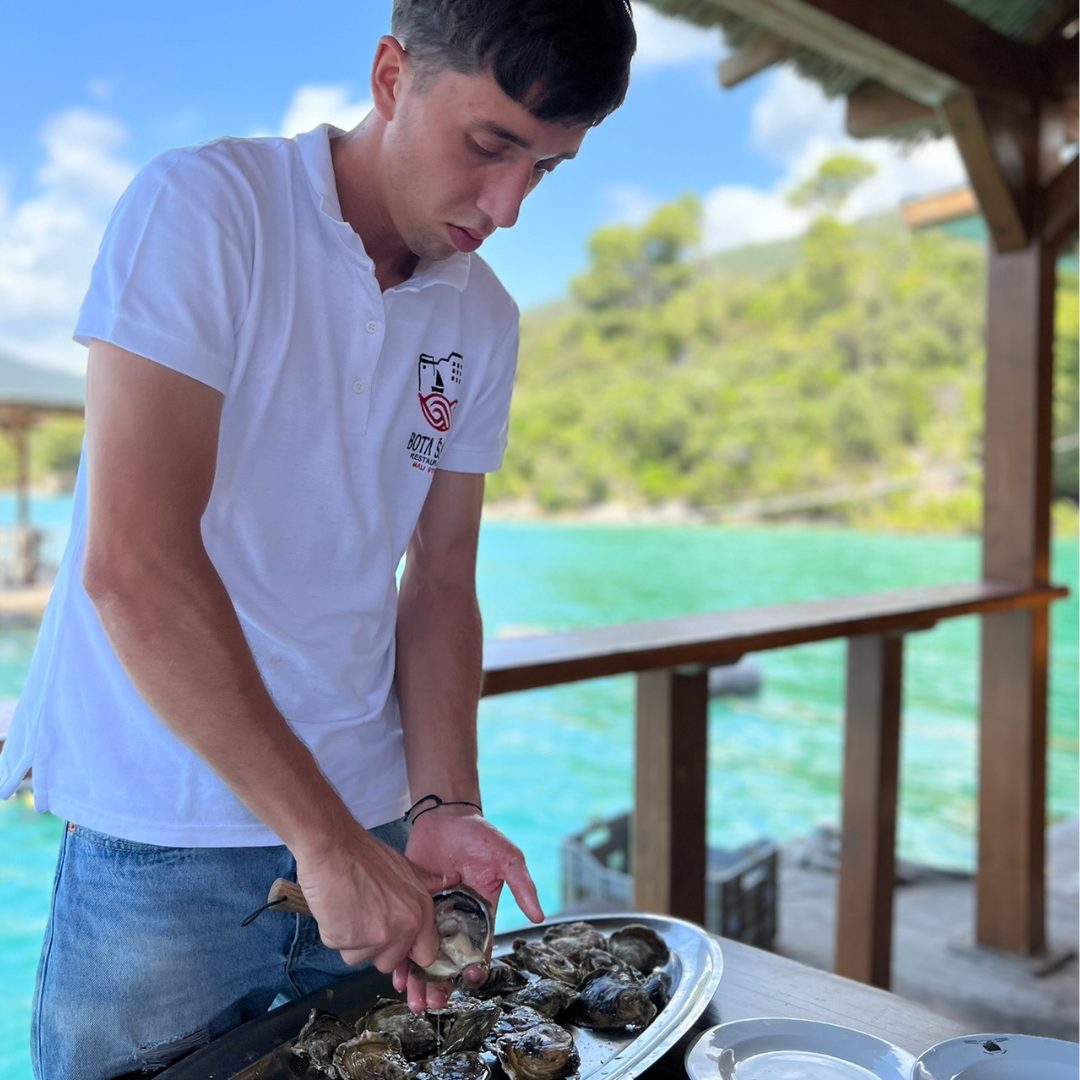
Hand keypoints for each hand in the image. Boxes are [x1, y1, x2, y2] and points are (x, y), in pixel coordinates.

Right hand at [294, 825, 442, 975]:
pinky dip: (336, 934)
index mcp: (418, 913)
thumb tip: (450, 880)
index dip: (410, 952)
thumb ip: (428, 881)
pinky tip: (337, 910)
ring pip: (362, 957)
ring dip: (355, 941)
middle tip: (367, 917)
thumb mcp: (405, 865)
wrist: (332, 849)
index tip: (399, 946)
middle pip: (390, 962)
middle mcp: (400, 930)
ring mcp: (372, 938)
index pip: (425, 955)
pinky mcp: (344, 941)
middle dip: (378, 947)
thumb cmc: (365, 855)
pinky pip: (340, 949)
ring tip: (351, 908)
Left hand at [392, 808, 544, 1010]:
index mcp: (482, 914)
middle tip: (432, 1004)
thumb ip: (523, 886)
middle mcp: (457, 922)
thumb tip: (539, 916)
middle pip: (449, 963)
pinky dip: (400, 959)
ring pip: (425, 958)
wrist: (444, 815)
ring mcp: (432, 917)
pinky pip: (405, 939)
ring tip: (413, 1000)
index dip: (474, 969)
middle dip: (441, 986)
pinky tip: (395, 975)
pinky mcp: (410, 909)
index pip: (480, 950)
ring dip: (420, 982)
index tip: (469, 978)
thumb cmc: (480, 835)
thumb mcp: (508, 858)